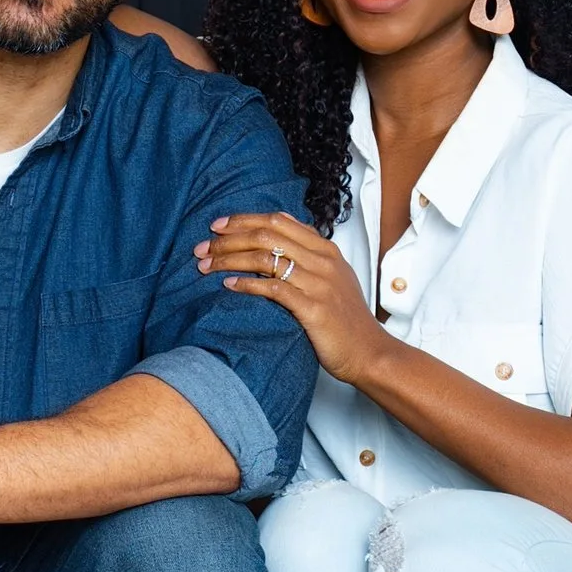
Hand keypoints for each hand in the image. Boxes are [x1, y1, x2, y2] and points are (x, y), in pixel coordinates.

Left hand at [196, 212, 385, 381]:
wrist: (369, 352)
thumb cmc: (346, 318)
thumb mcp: (332, 276)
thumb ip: (308, 252)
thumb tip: (278, 228)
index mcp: (325, 248)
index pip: (277, 220)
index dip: (243, 220)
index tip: (216, 226)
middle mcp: (322, 260)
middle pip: (266, 235)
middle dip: (228, 239)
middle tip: (202, 248)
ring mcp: (319, 283)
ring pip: (265, 258)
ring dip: (229, 259)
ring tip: (206, 266)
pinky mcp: (313, 308)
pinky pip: (273, 289)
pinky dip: (246, 285)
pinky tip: (228, 286)